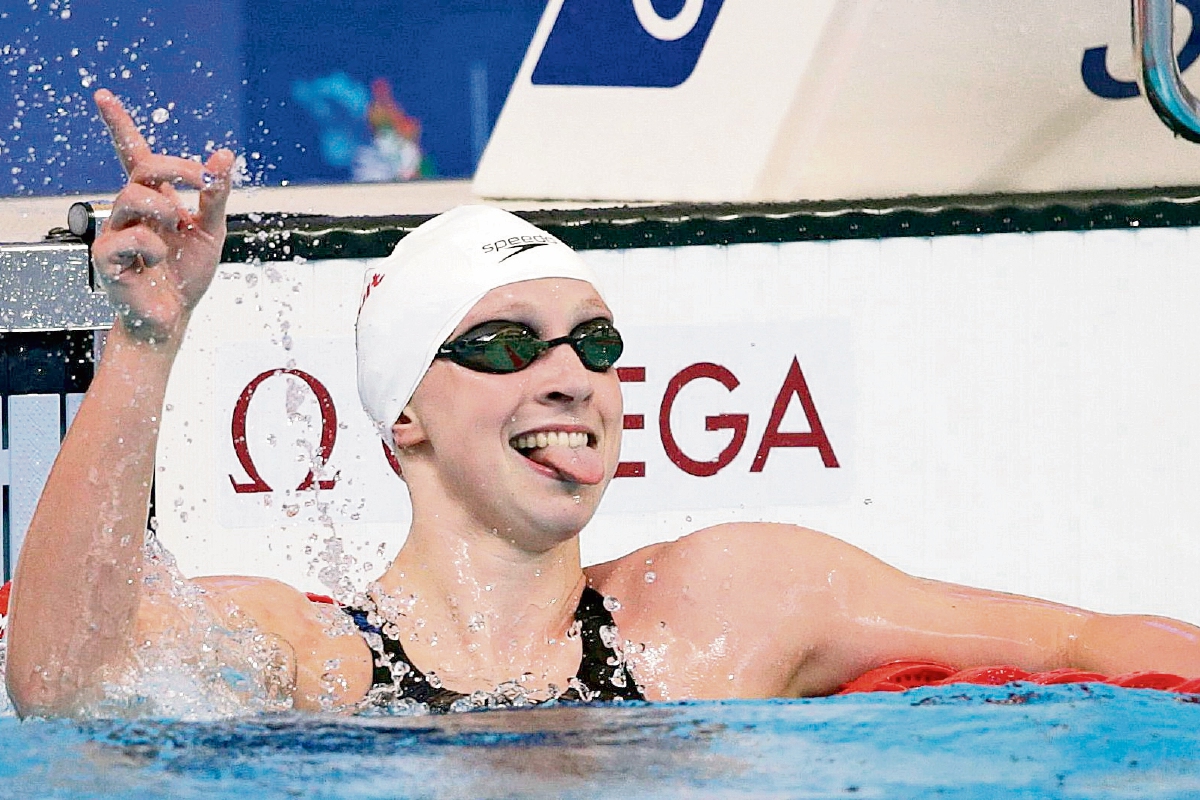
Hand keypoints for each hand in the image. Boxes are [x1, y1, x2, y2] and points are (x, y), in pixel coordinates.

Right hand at [90, 89, 234, 345]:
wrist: (172, 317)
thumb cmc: (186, 274)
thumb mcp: (211, 232)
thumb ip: (216, 196)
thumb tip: (223, 155)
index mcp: (155, 200)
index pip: (133, 155)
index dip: (119, 125)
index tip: (104, 97)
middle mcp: (131, 211)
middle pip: (142, 168)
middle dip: (176, 168)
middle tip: (203, 181)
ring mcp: (115, 231)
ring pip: (131, 197)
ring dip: (164, 209)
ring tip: (177, 228)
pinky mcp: (106, 257)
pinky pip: (128, 237)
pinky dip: (152, 247)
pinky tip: (156, 261)